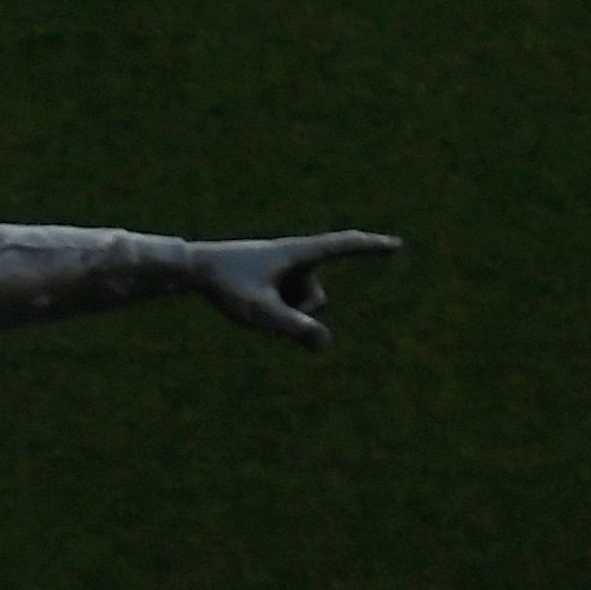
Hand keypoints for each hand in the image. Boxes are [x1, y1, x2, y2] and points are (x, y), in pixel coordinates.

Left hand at [193, 230, 399, 348]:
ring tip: (246, 299)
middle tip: (256, 303)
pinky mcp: (274, 279)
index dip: (372, 248)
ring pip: (298, 307)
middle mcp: (297, 258)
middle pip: (316, 302)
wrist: (193, 269)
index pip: (345, 247)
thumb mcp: (261, 312)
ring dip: (278, 314)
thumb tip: (324, 343)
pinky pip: (285, 307)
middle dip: (294, 316)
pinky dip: (270, 313)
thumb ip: (294, 329)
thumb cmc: (226, 286)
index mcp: (300, 253)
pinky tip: (246, 301)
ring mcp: (285, 270)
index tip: (396, 246)